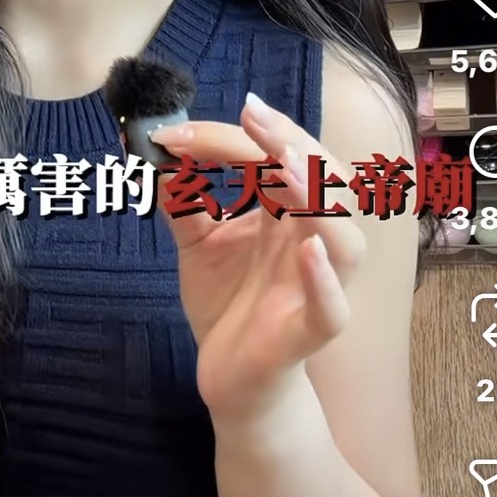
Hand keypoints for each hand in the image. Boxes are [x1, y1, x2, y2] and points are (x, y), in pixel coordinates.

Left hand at [149, 91, 365, 424]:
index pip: (278, 158)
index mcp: (291, 214)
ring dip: (318, 199)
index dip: (232, 139)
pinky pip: (332, 309)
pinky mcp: (307, 334)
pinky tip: (306, 253)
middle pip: (326, 181)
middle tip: (250, 117)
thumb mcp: (197, 242)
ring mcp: (316, 288)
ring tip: (284, 166)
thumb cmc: (226, 303)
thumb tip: (152, 148)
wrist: (228, 379)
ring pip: (344, 239)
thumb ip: (182, 198)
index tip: (178, 129)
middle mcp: (313, 243)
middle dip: (291, 144)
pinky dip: (324, 280)